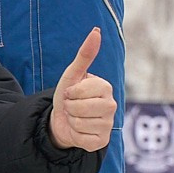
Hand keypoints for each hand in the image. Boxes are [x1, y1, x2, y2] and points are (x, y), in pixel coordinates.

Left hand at [48, 28, 115, 152]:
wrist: (62, 120)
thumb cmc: (69, 95)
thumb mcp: (73, 75)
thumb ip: (85, 54)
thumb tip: (96, 31)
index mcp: (106, 87)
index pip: (83, 91)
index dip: (70, 93)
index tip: (71, 93)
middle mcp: (111, 105)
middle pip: (81, 108)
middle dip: (70, 107)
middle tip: (72, 107)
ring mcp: (108, 124)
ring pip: (81, 123)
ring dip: (72, 121)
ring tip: (75, 118)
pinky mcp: (102, 141)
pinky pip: (83, 138)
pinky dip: (75, 135)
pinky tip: (79, 131)